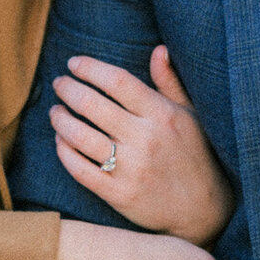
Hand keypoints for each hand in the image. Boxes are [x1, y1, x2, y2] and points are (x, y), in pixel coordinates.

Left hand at [51, 46, 234, 245]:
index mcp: (162, 114)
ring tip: (55, 111)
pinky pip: (80, 169)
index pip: (117, 81)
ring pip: (80, 137)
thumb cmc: (196, 155)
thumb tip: (159, 49)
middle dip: (68, 89)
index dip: (90, 68)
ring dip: (60, 119)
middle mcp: (145, 139)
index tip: (73, 63)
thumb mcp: (190, 115)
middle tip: (60, 83)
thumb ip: (170, 82)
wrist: (205, 210)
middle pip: (92, 105)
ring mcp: (131, 168)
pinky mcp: (119, 194)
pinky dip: (64, 152)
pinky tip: (60, 141)